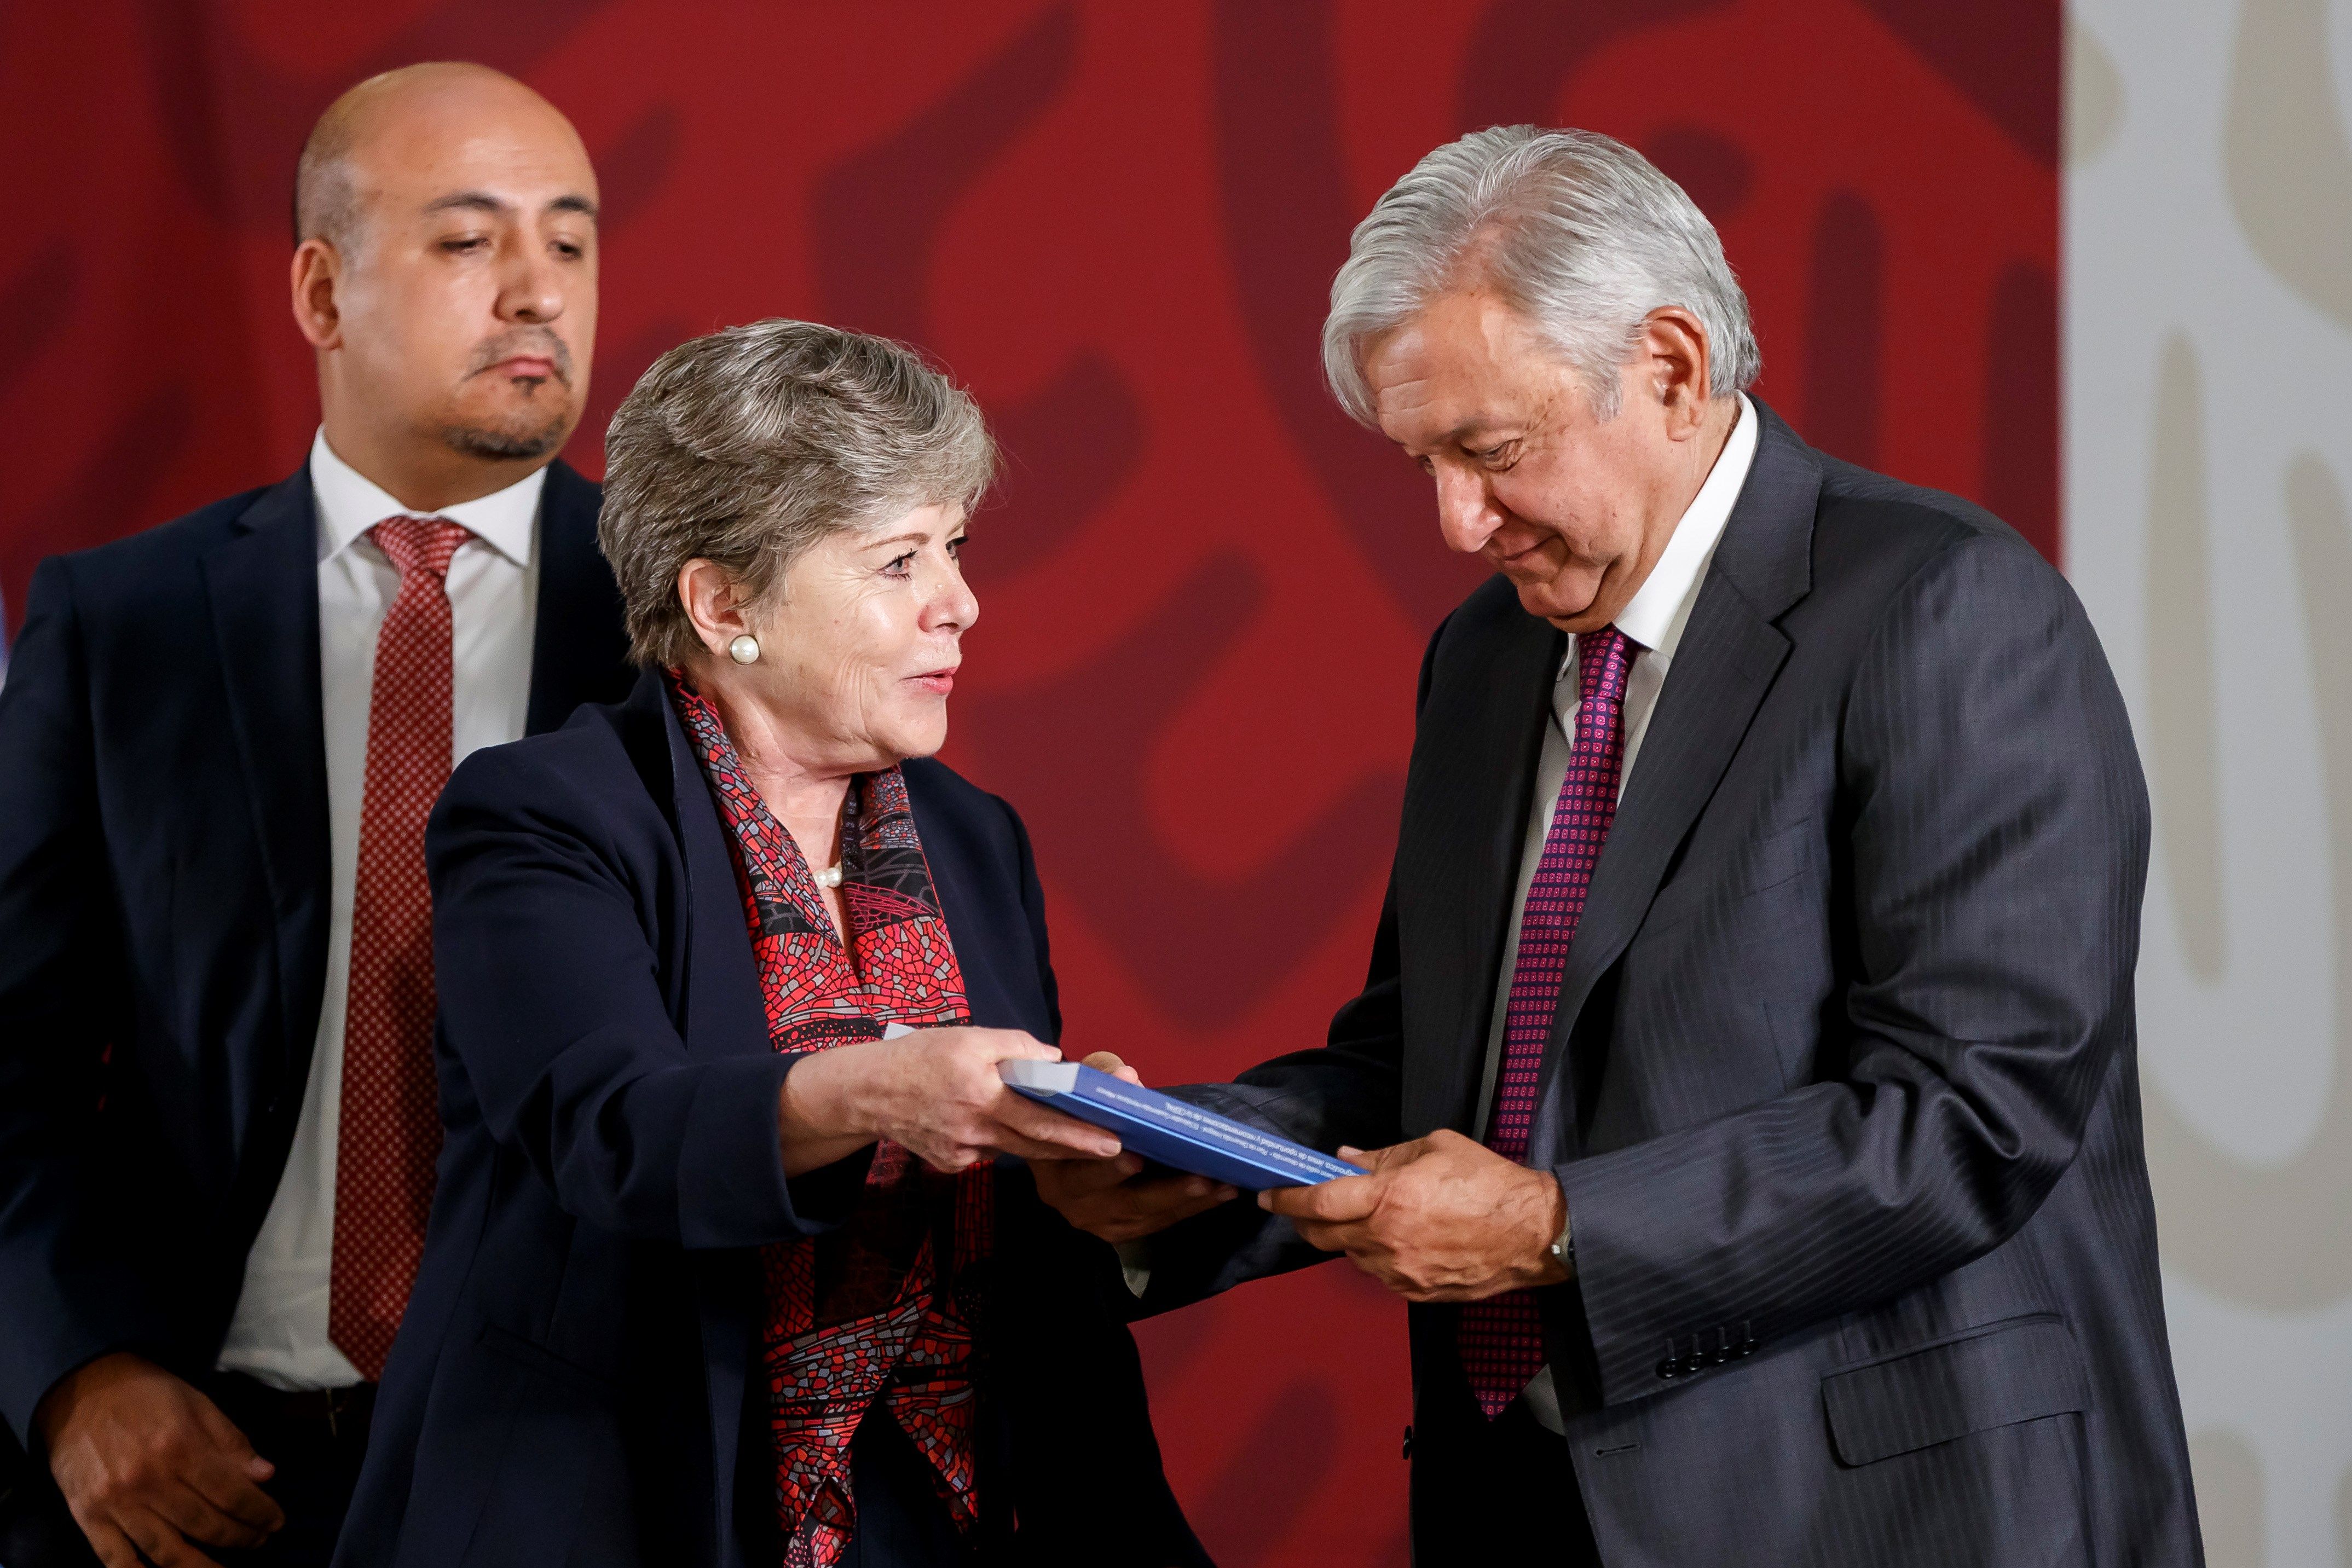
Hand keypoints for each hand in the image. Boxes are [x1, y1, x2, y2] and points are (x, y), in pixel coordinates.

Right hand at [34, 1352, 283, 1567]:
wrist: (80, 1389)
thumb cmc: (147, 1394)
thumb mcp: (197, 1404)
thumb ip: (231, 1443)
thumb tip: (267, 1476)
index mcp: (179, 1447)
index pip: (231, 1493)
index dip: (259, 1512)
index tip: (276, 1522)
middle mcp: (147, 1480)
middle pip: (204, 1525)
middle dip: (240, 1538)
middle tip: (259, 1541)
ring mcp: (114, 1503)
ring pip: (166, 1551)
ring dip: (201, 1566)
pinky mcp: (87, 1517)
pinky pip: (116, 1561)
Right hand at [779, 1026, 1122, 1173]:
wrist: (866, 1091)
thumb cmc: (920, 1056)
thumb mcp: (969, 1036)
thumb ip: (1016, 1047)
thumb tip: (1055, 1062)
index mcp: (983, 1095)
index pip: (1042, 1121)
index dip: (1080, 1135)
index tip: (1114, 1142)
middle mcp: (975, 1130)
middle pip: (1036, 1146)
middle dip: (1078, 1149)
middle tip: (1116, 1151)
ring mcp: (961, 1153)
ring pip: (1012, 1148)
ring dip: (1041, 1143)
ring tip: (1070, 1135)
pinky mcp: (950, 1164)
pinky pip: (986, 1151)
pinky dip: (998, 1138)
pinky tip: (988, 1121)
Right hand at [1028, 1054, 1239, 1241]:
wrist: (1061, 1149)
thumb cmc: (1073, 1116)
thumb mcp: (1074, 1092)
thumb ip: (1098, 1080)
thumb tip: (1127, 1077)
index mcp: (1053, 1168)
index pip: (1079, 1169)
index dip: (1107, 1166)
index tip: (1136, 1155)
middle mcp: (1072, 1202)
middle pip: (1121, 1200)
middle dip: (1163, 1189)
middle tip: (1199, 1176)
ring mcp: (1097, 1221)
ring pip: (1146, 1214)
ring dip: (1187, 1200)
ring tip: (1221, 1184)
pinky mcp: (1120, 1230)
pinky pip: (1158, 1222)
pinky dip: (1191, 1208)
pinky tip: (1220, 1193)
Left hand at [1259, 1129, 1568, 1301]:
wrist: (1534, 1233)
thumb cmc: (1488, 1182)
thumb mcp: (1434, 1148)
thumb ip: (1382, 1156)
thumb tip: (1343, 1160)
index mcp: (1388, 1199)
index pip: (1318, 1203)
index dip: (1286, 1199)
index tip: (1268, 1194)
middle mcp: (1386, 1240)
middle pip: (1322, 1236)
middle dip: (1304, 1220)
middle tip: (1303, 1205)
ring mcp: (1400, 1272)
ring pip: (1349, 1256)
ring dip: (1343, 1237)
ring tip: (1361, 1217)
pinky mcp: (1415, 1292)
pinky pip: (1378, 1273)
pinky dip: (1372, 1255)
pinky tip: (1390, 1239)